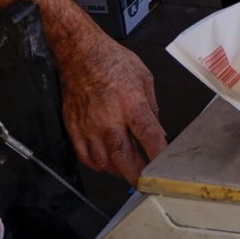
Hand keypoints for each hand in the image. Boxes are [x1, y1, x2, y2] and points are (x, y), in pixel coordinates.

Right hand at [57, 33, 165, 184]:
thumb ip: (152, 108)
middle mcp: (109, 119)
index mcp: (131, 105)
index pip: (149, 138)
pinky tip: (106, 163)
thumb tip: (157, 130)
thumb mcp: (145, 79)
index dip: (158, 156)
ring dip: (117, 171)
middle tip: (145, 183)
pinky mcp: (74, 129)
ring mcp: (89, 127)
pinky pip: (84, 156)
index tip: (165, 168)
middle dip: (136, 174)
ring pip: (103, 162)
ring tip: (128, 171)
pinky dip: (97, 165)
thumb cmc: (113, 62)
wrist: (81, 55)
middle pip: (124, 157)